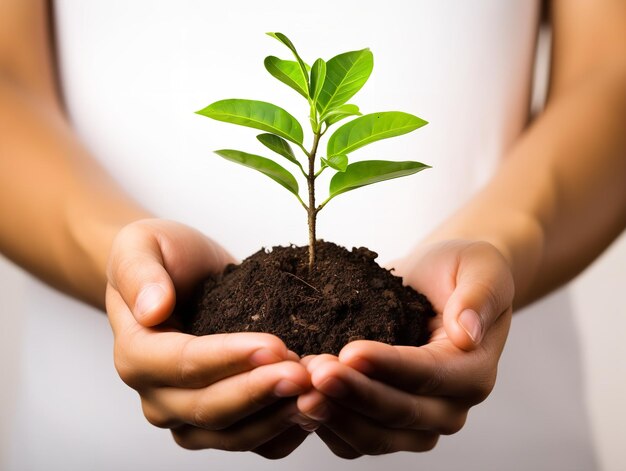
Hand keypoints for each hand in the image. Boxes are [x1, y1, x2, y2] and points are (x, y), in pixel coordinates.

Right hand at [106, 219, 310, 457]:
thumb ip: (140, 274)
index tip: (274, 344)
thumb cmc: (163, 258)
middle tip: (304, 373)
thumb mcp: (142, 247)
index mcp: (137, 354)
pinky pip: (255, 443)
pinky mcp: (223, 423)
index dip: (229, 358)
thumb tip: (152, 309)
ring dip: (278, 417)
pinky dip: (286, 431)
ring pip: (234, 436)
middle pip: (209, 409)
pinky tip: (316, 408)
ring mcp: (189, 416)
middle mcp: (159, 396)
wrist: (181, 275)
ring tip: (318, 391)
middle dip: (260, 392)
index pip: (183, 365)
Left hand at [297, 240, 513, 457]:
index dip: (388, 367)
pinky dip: (326, 424)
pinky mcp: (386, 424)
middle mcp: (448, 407)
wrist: (434, 282)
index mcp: (472, 372)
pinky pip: (354, 439)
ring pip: (374, 436)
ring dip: (335, 414)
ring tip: (299, 389)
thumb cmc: (457, 271)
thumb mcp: (479, 268)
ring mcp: (416, 422)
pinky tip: (297, 400)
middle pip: (398, 413)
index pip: (428, 376)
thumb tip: (467, 332)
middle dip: (354, 394)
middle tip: (315, 372)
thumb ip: (478, 296)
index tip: (350, 351)